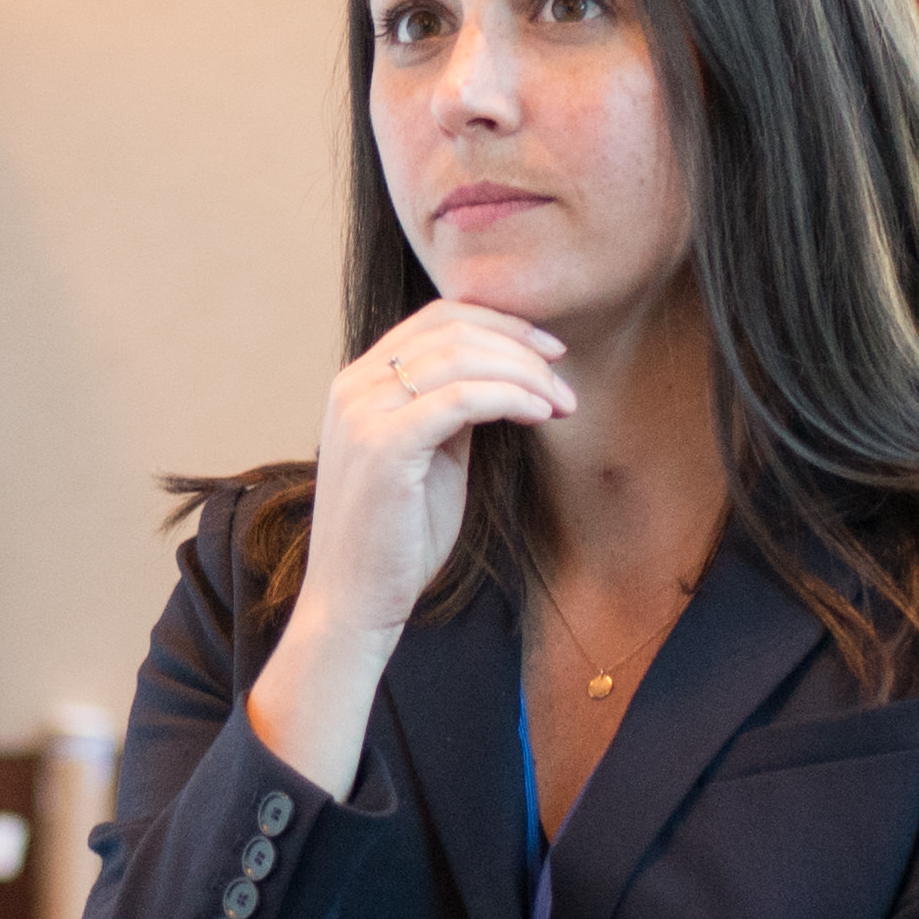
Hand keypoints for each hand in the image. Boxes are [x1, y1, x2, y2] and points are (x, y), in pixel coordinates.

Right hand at [242, 303, 564, 787]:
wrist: (355, 600)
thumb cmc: (397, 537)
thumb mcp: (430, 455)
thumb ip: (452, 409)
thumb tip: (504, 373)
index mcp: (359, 382)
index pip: (436, 319)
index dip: (502, 324)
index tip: (550, 349)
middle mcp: (354, 387)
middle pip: (452, 330)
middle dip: (522, 349)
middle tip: (565, 381)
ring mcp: (364, 414)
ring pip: (461, 358)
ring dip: (525, 374)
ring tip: (562, 403)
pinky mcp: (384, 447)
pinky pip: (462, 399)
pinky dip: (510, 398)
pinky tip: (540, 415)